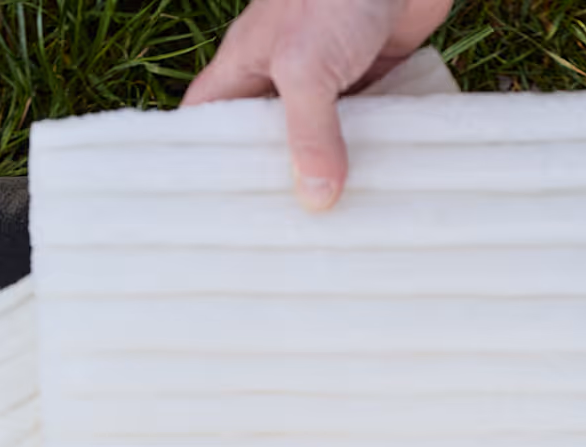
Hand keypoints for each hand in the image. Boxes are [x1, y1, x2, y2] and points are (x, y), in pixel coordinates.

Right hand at [184, 0, 452, 210]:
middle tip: (278, 241)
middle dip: (275, 185)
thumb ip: (309, 132)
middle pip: (269, 143)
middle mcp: (283, 77)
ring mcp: (332, 78)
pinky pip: (372, 128)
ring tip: (332, 234)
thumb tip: (316, 199)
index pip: (208, 124)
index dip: (204, 164)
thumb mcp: (304, 65)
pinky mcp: (377, 76)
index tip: (210, 213)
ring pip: (324, 141)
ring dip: (333, 176)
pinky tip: (382, 192)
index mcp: (246, 68)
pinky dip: (377, 154)